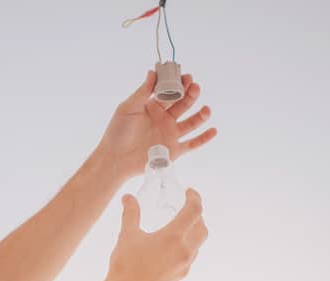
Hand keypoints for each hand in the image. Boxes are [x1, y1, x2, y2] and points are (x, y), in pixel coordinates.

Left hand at [98, 71, 217, 181]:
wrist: (116, 159)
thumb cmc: (118, 133)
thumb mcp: (128, 108)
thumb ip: (142, 92)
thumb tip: (152, 72)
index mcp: (153, 107)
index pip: (170, 92)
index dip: (179, 84)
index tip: (186, 76)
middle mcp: (164, 119)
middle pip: (183, 104)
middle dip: (190, 95)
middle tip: (195, 87)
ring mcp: (170, 134)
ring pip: (191, 122)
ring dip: (200, 115)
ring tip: (206, 110)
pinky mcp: (174, 151)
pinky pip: (192, 143)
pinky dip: (204, 138)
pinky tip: (213, 130)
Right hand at [99, 188, 207, 280]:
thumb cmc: (125, 266)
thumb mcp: (127, 236)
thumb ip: (130, 214)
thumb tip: (128, 197)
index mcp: (173, 237)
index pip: (194, 211)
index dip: (194, 198)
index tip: (189, 192)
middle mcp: (184, 251)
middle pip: (202, 228)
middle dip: (197, 216)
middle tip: (186, 209)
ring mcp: (184, 266)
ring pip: (197, 244)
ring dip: (193, 232)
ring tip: (179, 228)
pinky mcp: (180, 277)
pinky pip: (190, 257)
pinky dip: (186, 247)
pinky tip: (171, 247)